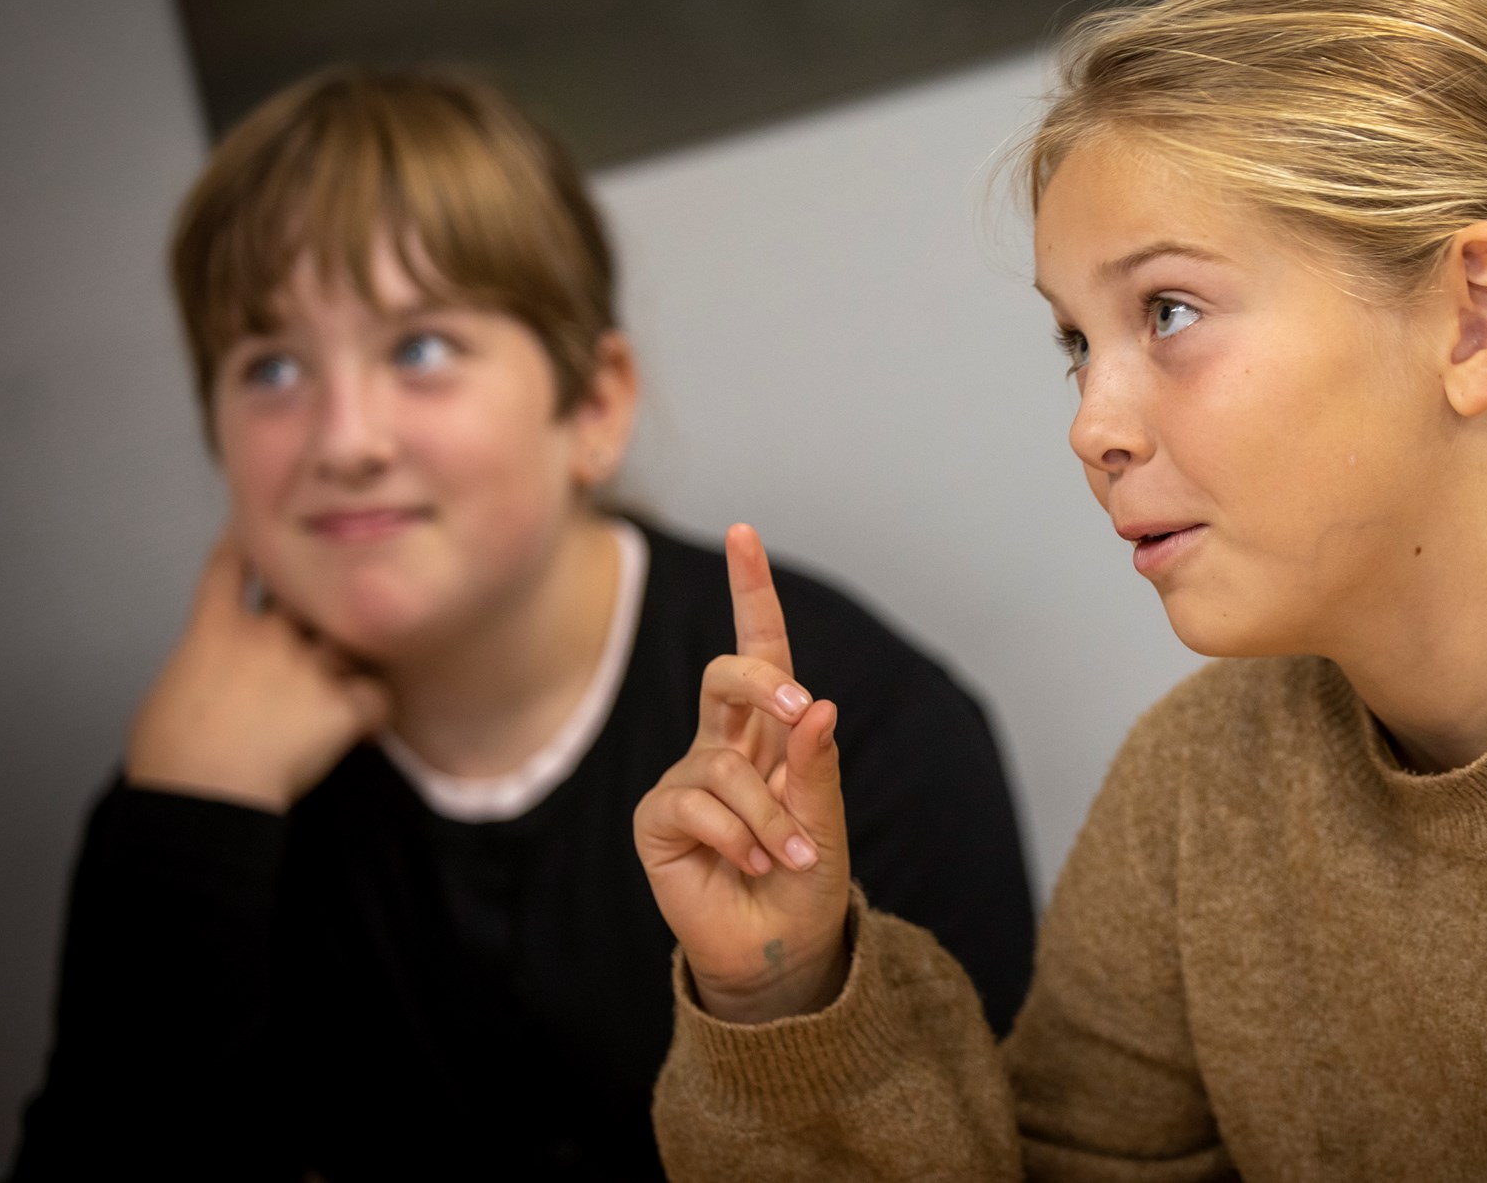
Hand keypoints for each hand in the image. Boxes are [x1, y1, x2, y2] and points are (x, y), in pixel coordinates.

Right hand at [125, 532, 389, 812]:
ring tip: (351, 673)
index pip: (233, 563)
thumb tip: (220, 668)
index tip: (260, 528)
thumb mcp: (173, 686)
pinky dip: (374, 709)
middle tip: (327, 608)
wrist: (202, 790)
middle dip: (319, 596)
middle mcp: (269, 635)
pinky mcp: (341, 702)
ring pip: (350, 637)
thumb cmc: (168, 751)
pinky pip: (376, 694)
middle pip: (307, 592)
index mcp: (215, 629)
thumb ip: (204, 660)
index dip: (249, 539)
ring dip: (351, 654)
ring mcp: (310, 665)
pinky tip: (365, 726)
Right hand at [633, 524, 850, 1023]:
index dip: (750, 592)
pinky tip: (753, 866)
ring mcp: (687, 780)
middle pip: (730, 674)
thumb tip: (819, 706)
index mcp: (769, 734)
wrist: (780, 952)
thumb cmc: (807, 884)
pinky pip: (696, 804)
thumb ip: (817, 767)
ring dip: (771, 815)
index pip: (760, 651)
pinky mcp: (658, 819)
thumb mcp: (827, 821)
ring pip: (727, 764)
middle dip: (765, 681)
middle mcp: (723, 746)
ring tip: (791, 858)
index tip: (744, 533)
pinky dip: (739, 837)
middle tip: (801, 713)